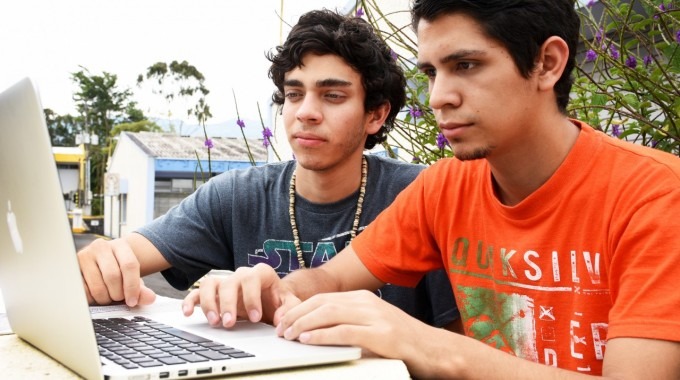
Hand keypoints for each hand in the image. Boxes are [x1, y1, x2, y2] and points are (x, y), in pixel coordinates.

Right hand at [77, 238, 155, 306]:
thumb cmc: (119, 272)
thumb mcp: (132, 279)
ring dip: (104, 299)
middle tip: (118, 298)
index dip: (132, 287)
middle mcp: (100, 246)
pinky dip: (91, 299)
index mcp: (120, 245)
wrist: (101, 264)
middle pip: (113, 276)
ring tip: (107, 297)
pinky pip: (83, 292)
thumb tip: (150, 298)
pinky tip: (95, 296)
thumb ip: (142, 289)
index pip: (129, 265)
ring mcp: (84, 256)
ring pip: (97, 286)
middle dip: (117, 294)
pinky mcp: (72, 269)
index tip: (132, 302)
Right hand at [182, 263, 300, 327]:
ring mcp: (225, 282)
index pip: (252, 278)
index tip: (255, 317)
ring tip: (214, 322)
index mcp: (261, 273)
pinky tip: (188, 313)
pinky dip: (190, 301)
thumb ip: (289, 308)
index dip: (252, 297)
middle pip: (229, 282)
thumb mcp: (289, 302)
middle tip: (229, 323)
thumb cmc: (278, 300)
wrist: (271, 299)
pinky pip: (197, 292)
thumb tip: (281, 319)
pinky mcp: (214, 292)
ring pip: (210, 284)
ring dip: (209, 303)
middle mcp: (241, 275)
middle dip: (228, 304)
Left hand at [276, 290, 425, 360]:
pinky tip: (308, 339)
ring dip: (304, 324)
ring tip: (288, 334)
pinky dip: (322, 335)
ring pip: (329, 314)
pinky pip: (344, 332)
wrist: (434, 349)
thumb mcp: (373, 324)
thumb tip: (318, 327)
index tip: (284, 319)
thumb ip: (350, 321)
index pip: (323, 298)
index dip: (300, 308)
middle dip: (296, 314)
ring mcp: (375, 317)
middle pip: (322, 303)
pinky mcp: (381, 335)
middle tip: (280, 328)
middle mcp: (367, 303)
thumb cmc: (402, 341)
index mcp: (363, 298)